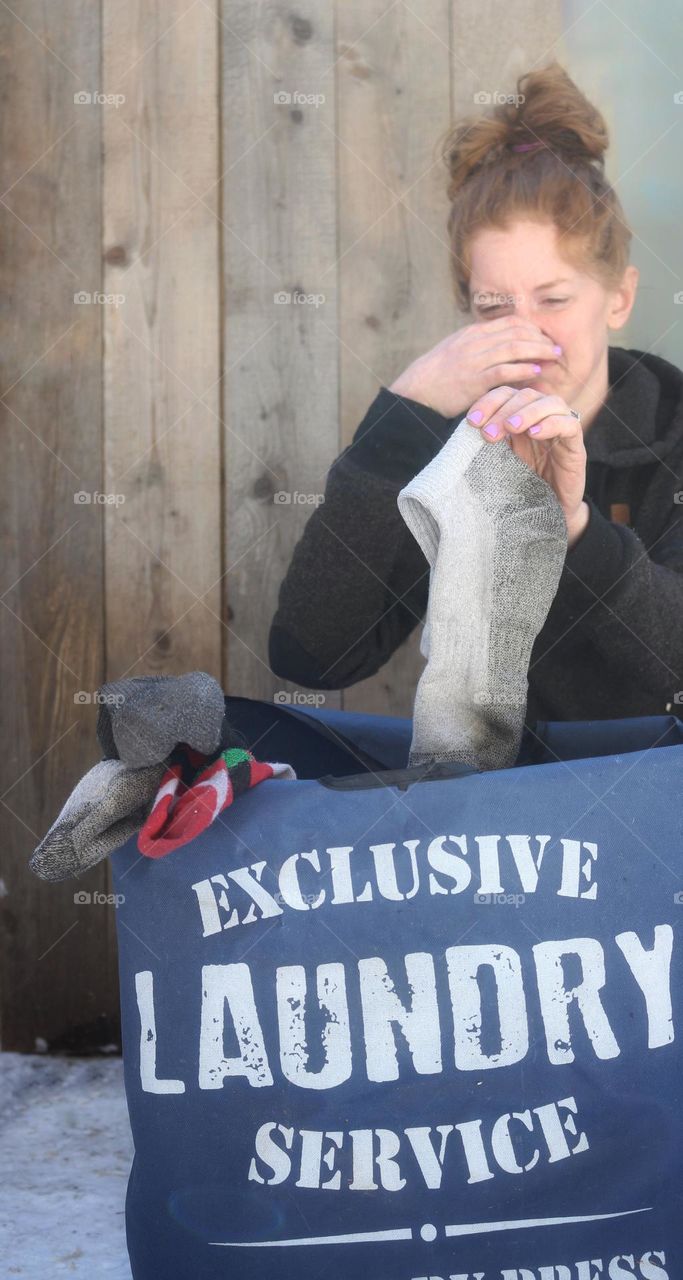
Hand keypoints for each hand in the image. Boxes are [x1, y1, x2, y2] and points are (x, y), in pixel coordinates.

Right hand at [388, 317, 562, 418]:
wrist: (416, 392)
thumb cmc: (436, 376)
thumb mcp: (455, 351)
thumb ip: (477, 346)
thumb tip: (499, 346)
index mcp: (471, 333)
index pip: (509, 322)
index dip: (531, 328)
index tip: (544, 337)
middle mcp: (474, 342)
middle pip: (516, 332)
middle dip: (539, 338)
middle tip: (556, 347)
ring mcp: (474, 361)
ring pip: (513, 348)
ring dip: (537, 351)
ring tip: (553, 356)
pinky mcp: (473, 381)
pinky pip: (503, 371)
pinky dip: (522, 369)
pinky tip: (535, 371)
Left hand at [464, 384, 586, 529]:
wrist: (549, 512)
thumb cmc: (524, 485)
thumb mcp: (502, 460)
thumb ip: (492, 441)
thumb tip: (469, 427)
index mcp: (522, 417)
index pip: (506, 395)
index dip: (488, 402)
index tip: (472, 421)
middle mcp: (542, 418)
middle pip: (526, 395)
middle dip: (504, 410)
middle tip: (488, 433)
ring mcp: (562, 429)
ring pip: (551, 403)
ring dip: (527, 412)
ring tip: (511, 428)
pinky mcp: (576, 446)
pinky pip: (570, 424)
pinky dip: (552, 424)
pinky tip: (535, 434)